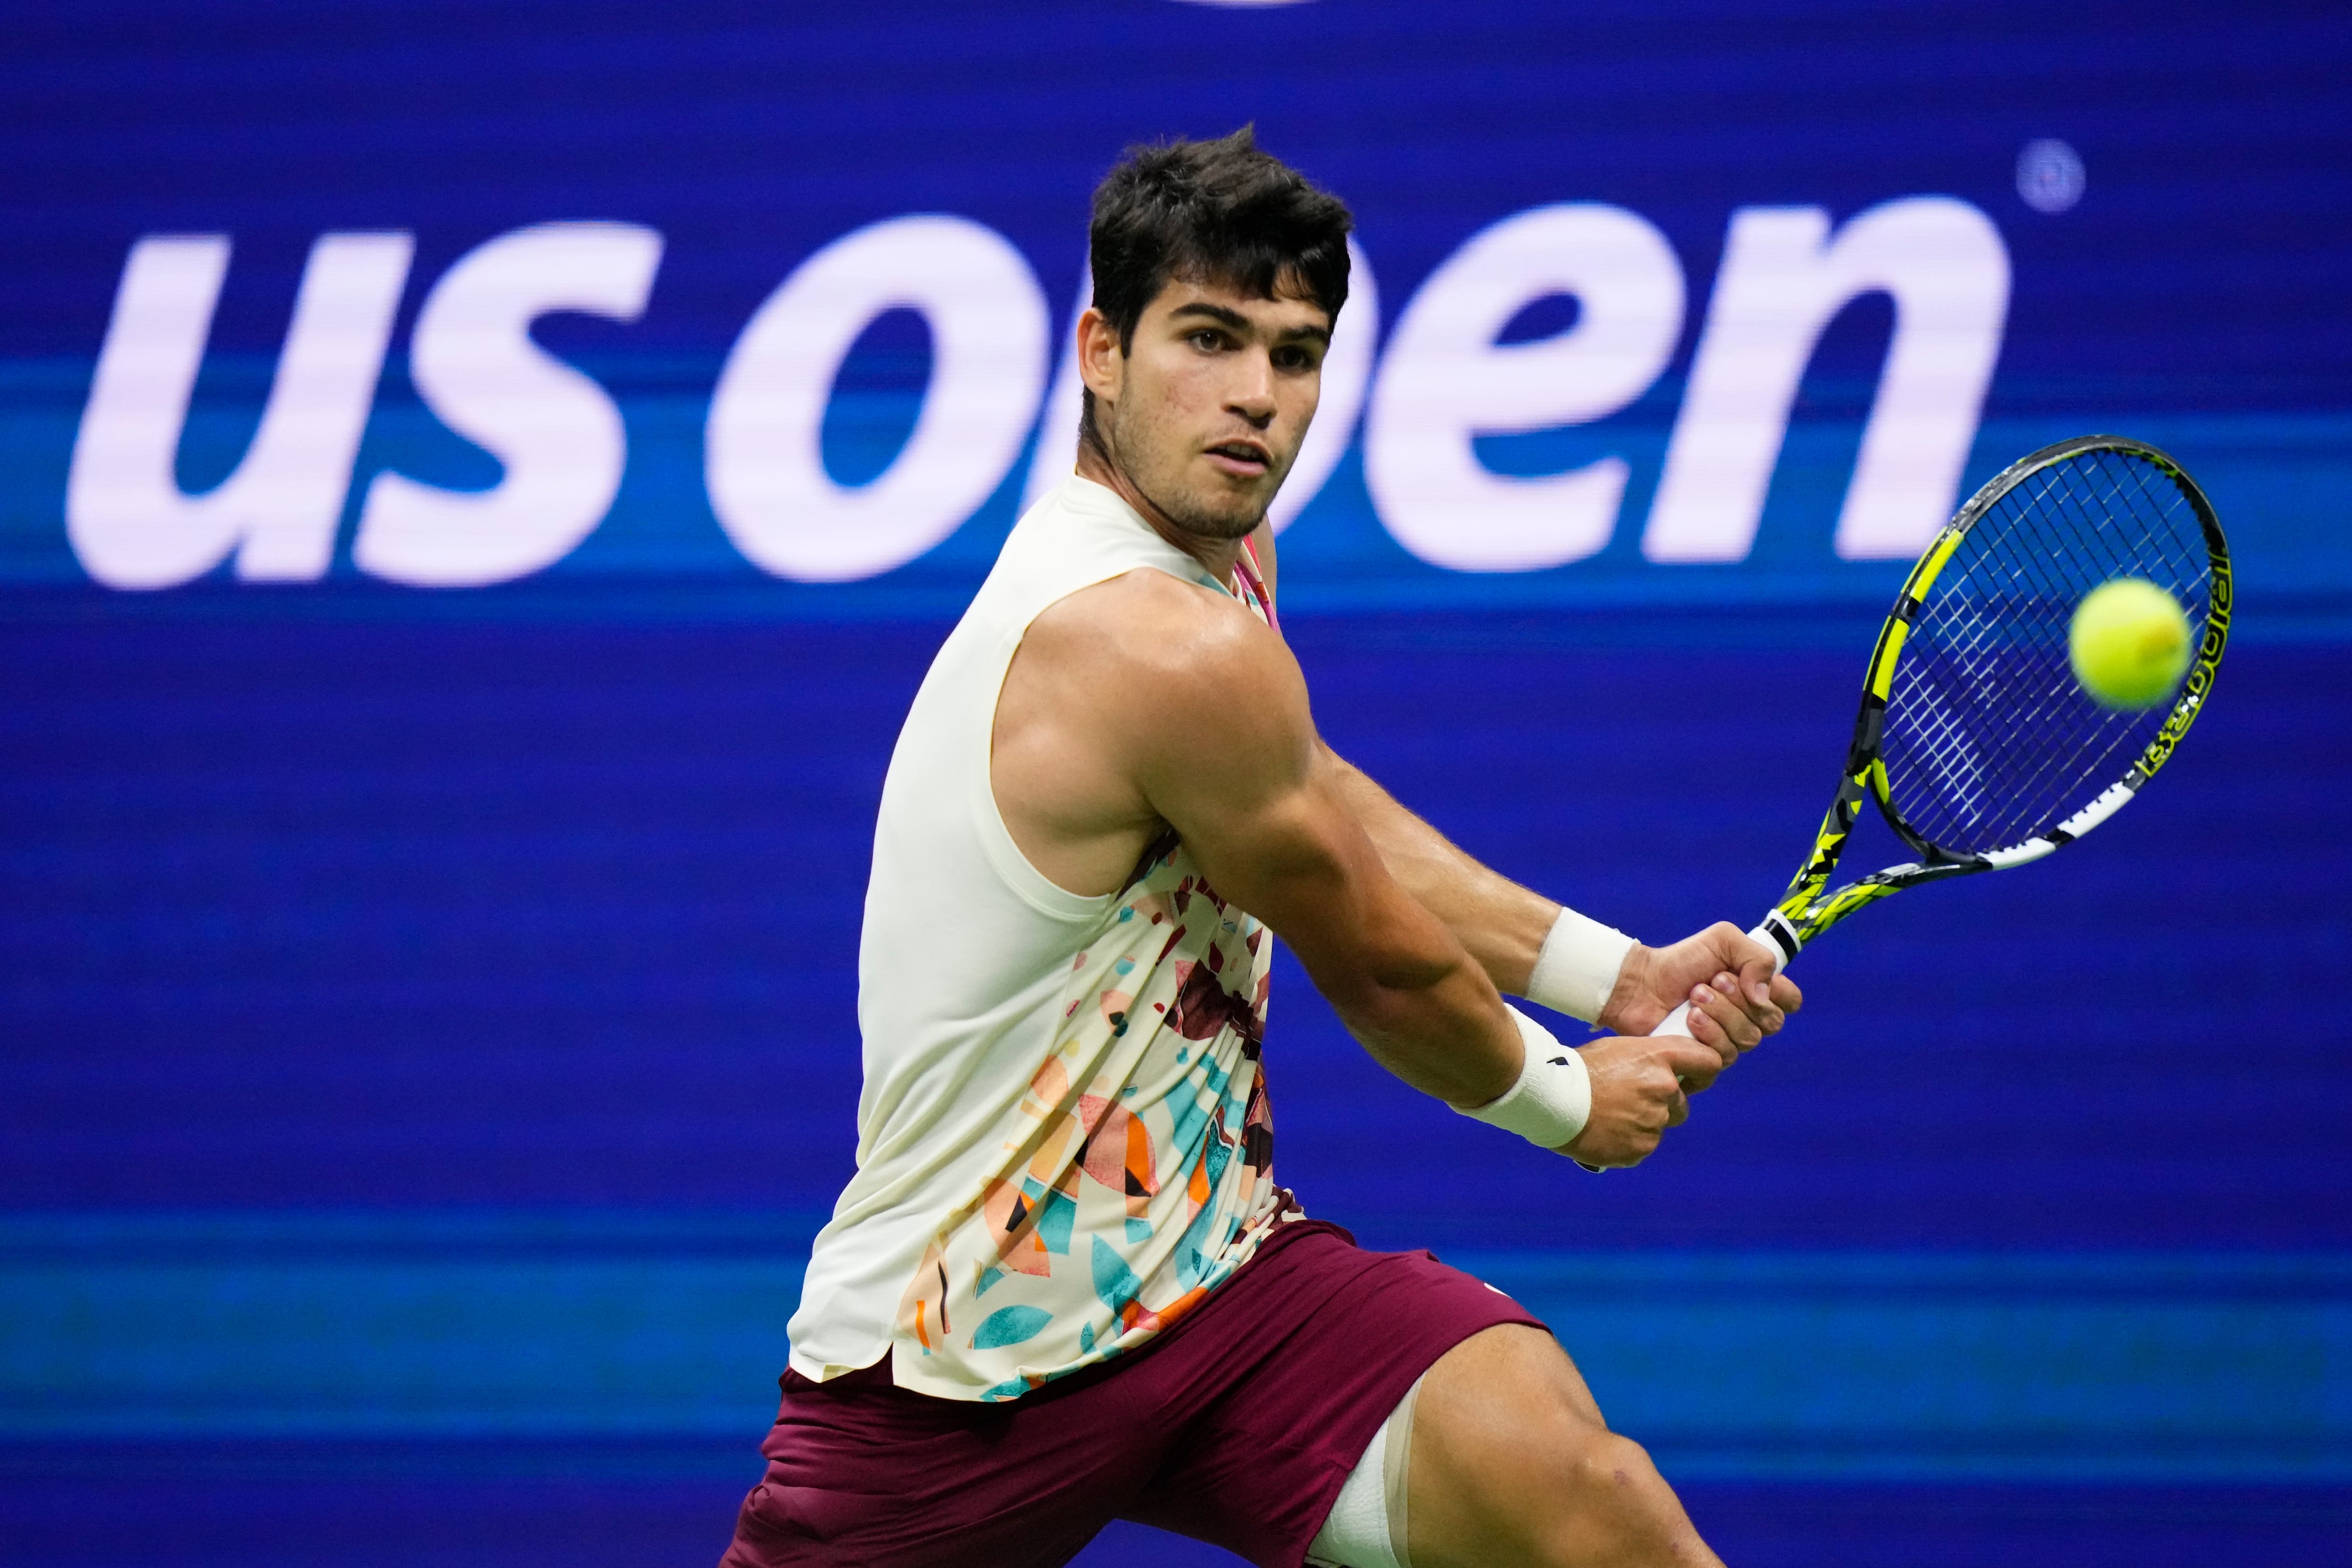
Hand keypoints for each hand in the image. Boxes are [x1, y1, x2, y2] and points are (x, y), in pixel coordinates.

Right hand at [1558, 1034, 1726, 1167]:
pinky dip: (1628, 1142)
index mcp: (1658, 1058)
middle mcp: (1663, 1089)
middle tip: (1629, 1101)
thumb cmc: (1576, 1069)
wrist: (1550, 1100)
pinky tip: (1605, 1132)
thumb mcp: (1615, 1049)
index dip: (1702, 1072)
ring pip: (1659, 1126)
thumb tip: (1658, 1070)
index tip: (1692, 1079)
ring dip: (1641, 1123)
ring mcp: (1654, 1122)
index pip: (1707, 1062)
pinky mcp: (1641, 1149)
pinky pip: (1642, 1146)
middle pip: (1680, 1104)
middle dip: (1662, 1105)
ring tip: (1609, 1117)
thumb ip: (1645, 1060)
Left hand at [1597, 921, 1801, 1069]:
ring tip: (1693, 998)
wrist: (1641, 984)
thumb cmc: (1681, 961)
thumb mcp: (1723, 940)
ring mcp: (1729, 1040)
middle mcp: (1748, 1017)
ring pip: (1748, 1040)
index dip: (1778, 994)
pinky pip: (1725, 1057)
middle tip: (1710, 982)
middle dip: (1739, 1000)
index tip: (1748, 979)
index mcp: (1757, 989)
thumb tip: (1764, 996)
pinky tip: (1688, 1020)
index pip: (1790, 1001)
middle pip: (1771, 1022)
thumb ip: (1756, 957)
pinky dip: (1707, 1034)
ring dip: (1720, 1014)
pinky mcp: (1708, 1059)